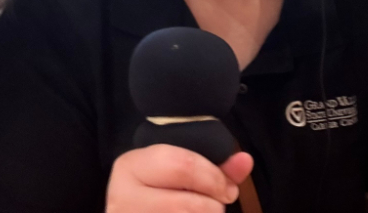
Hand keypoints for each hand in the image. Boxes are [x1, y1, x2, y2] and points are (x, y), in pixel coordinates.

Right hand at [106, 145, 253, 212]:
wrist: (132, 208)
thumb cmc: (159, 188)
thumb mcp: (179, 169)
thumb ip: (215, 166)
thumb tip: (246, 160)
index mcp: (131, 165)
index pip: (182, 166)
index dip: (214, 178)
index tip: (228, 188)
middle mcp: (122, 198)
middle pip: (186, 204)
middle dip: (213, 206)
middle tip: (218, 206)